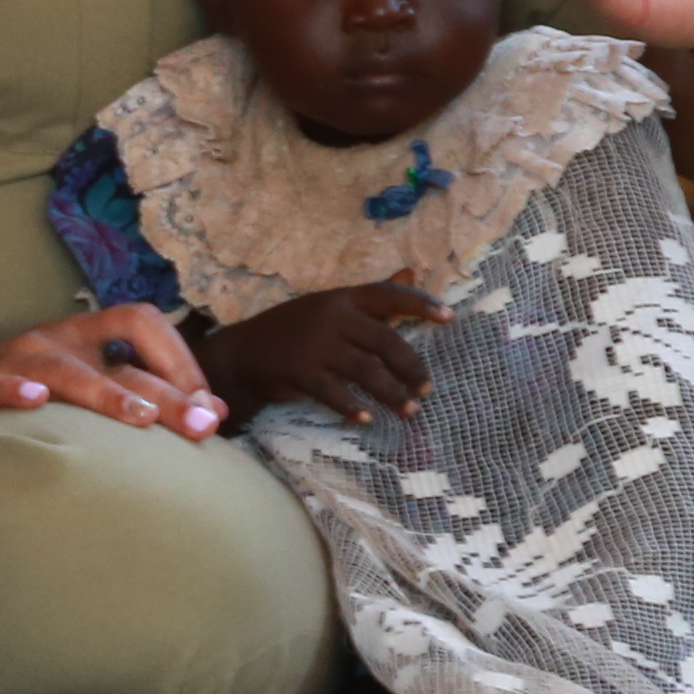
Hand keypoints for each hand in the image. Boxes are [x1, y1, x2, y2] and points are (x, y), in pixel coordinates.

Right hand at [0, 303, 225, 450]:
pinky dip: (17, 393)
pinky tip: (34, 403)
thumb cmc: (27, 399)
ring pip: (66, 371)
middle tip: (199, 426)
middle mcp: (57, 341)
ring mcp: (17, 361)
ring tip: (138, 417)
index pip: (144, 324)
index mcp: (85, 337)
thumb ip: (138, 395)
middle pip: (120, 357)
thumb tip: (214, 416)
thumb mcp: (82, 387)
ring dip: (105, 394)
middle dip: (165, 391)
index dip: (182, 360)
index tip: (209, 407)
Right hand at [197, 283, 446, 428]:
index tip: (450, 318)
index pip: (388, 295)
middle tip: (427, 388)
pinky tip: (367, 419)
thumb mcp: (329, 306)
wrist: (243, 352)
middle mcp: (332, 317)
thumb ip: (370, 299)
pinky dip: (352, 408)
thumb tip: (412, 274)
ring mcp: (315, 345)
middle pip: (385, 340)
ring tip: (410, 411)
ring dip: (392, 394)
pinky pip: (335, 393)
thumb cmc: (294, 329)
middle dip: (411, 367)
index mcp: (342, 298)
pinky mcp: (301, 373)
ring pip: (366, 371)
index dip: (421, 305)